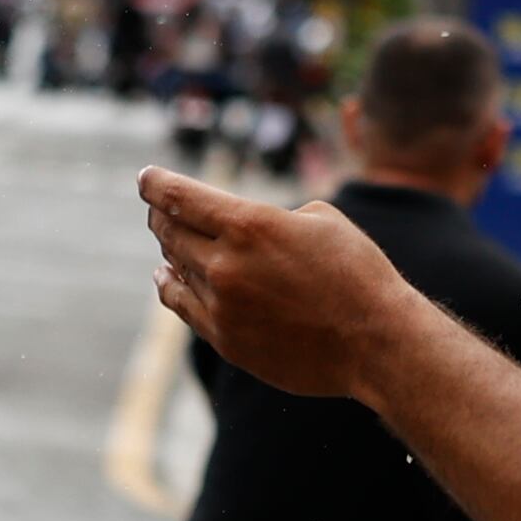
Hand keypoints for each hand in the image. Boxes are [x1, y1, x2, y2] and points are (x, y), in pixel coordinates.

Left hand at [141, 169, 413, 397]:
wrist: (375, 342)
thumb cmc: (357, 273)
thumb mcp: (320, 218)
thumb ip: (271, 217)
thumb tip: (244, 228)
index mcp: (249, 224)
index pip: (180, 197)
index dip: (156, 184)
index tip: (145, 178)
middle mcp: (226, 265)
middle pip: (171, 232)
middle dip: (161, 215)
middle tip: (157, 208)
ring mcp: (222, 307)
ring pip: (176, 270)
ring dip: (169, 250)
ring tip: (166, 239)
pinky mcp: (227, 342)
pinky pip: (184, 308)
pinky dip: (171, 288)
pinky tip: (166, 278)